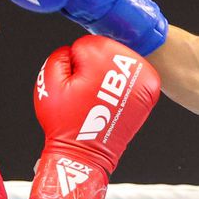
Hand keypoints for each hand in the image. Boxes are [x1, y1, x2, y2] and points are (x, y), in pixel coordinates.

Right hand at [30, 35, 160, 198]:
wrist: (86, 154)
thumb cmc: (64, 122)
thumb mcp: (48, 82)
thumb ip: (60, 54)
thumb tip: (77, 49)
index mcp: (102, 56)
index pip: (84, 44)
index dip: (73, 65)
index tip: (74, 86)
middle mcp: (128, 63)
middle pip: (105, 52)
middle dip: (93, 69)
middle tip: (87, 96)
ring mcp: (143, 78)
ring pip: (120, 63)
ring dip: (110, 76)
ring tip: (100, 99)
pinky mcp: (150, 92)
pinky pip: (134, 78)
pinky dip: (124, 86)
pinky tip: (113, 101)